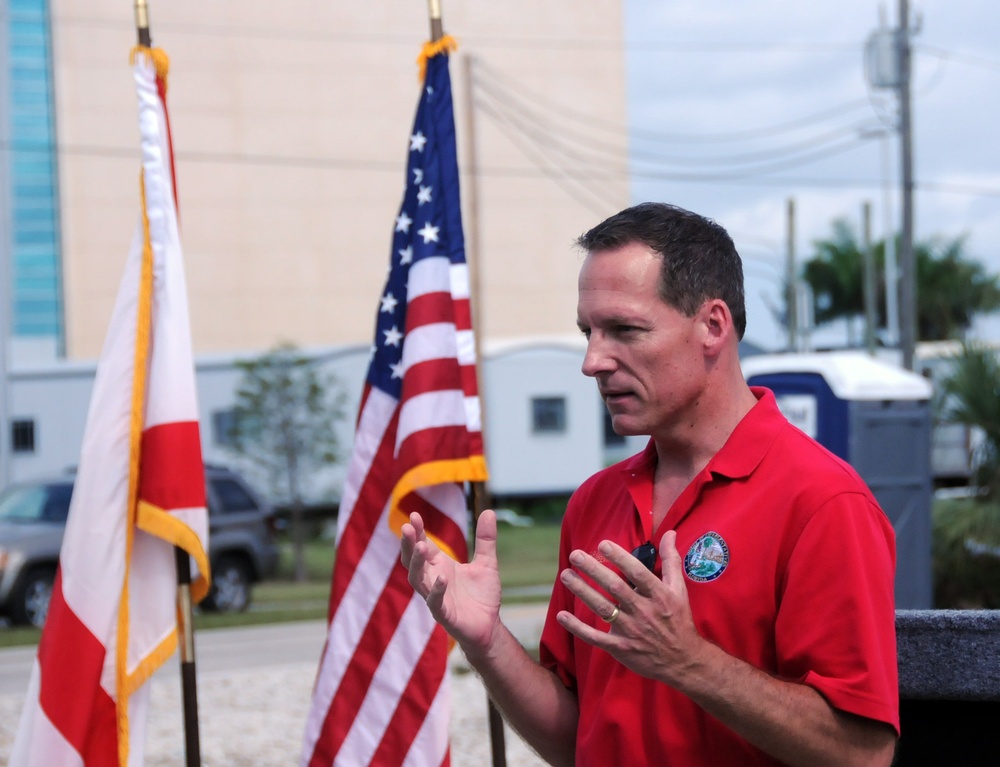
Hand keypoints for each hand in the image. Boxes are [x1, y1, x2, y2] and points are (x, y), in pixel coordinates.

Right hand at [400, 509, 502, 651]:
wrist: (489, 627)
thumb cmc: (482, 596)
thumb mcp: (487, 563)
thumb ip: (485, 539)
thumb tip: (489, 511)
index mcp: (440, 565)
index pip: (423, 544)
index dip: (418, 531)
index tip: (414, 515)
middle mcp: (433, 578)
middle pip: (413, 560)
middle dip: (409, 544)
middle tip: (407, 528)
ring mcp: (435, 596)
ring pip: (417, 579)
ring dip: (417, 563)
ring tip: (421, 546)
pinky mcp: (443, 614)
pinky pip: (434, 602)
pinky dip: (436, 590)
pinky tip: (442, 578)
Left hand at [555, 530, 706, 684]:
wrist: (683, 661)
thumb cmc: (679, 620)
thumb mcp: (679, 589)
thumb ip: (671, 560)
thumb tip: (669, 533)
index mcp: (658, 595)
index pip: (637, 573)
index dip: (620, 558)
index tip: (603, 544)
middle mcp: (644, 611)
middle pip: (615, 588)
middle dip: (594, 570)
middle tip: (575, 555)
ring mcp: (631, 630)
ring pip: (603, 608)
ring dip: (582, 591)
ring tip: (565, 575)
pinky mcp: (620, 648)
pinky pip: (595, 637)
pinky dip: (577, 628)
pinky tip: (561, 615)